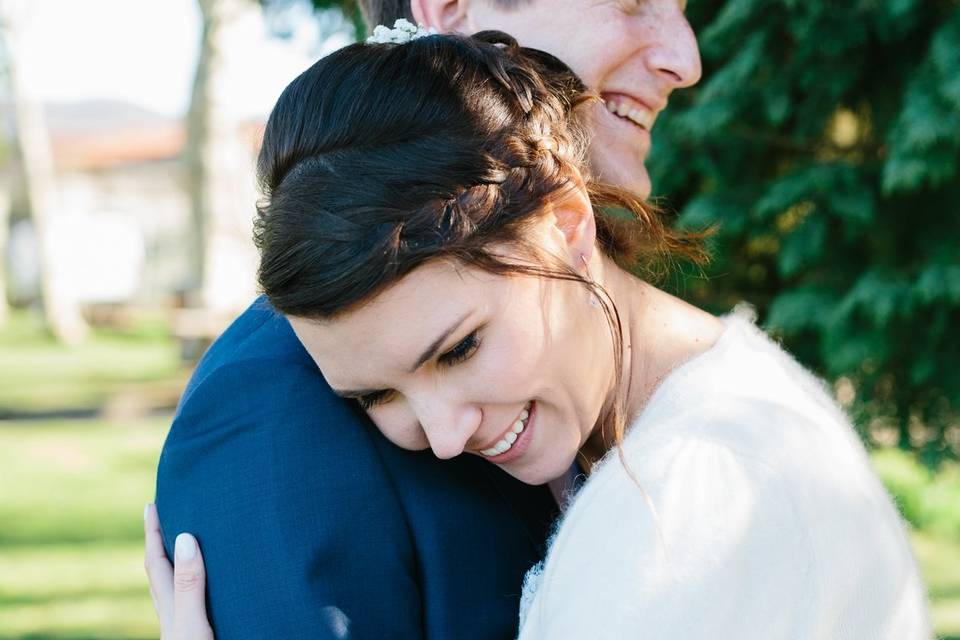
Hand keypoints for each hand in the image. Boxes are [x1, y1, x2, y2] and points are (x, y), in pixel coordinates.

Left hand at [143, 503, 214, 639]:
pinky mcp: (196, 629)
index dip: (153, 532)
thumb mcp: (192, 618)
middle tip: (163, 517)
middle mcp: (172, 610)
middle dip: (160, 542)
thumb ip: (189, 582)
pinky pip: (189, 596)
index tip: (151, 505)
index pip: (156, 560)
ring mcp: (181, 621)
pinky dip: (191, 582)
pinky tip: (203, 585)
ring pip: (173, 584)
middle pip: (160, 570)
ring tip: (183, 544)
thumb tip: (185, 538)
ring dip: (175, 562)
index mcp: (170, 601)